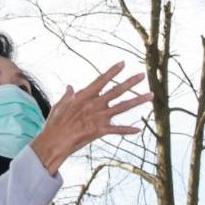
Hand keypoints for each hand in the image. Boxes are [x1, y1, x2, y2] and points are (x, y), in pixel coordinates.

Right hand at [30, 61, 151, 173]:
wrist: (54, 141)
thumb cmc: (55, 124)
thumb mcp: (59, 105)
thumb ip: (67, 95)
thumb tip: (70, 86)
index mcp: (84, 96)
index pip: (101, 80)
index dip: (112, 71)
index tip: (123, 63)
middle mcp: (94, 104)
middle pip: (116, 91)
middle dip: (131, 82)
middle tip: (142, 75)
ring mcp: (98, 117)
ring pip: (123, 107)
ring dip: (138, 101)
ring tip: (150, 95)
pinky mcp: (100, 130)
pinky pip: (117, 130)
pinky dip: (127, 130)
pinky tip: (138, 129)